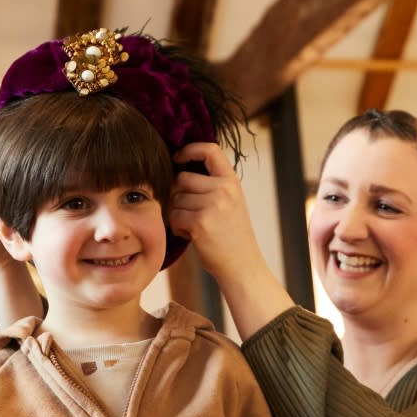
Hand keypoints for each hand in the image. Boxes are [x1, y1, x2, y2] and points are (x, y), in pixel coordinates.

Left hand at [168, 141, 263, 283]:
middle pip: (182, 178)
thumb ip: (211, 185)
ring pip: (175, 199)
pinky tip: (192, 236)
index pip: (210, 150)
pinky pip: (174, 216)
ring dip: (178, 214)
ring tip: (195, 227)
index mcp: (232, 182)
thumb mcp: (230, 202)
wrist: (242, 266)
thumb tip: (178, 169)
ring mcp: (213, 205)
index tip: (177, 158)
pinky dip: (177, 227)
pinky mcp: (200, 222)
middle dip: (178, 195)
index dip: (189, 150)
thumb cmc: (231, 236)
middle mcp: (224, 189)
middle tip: (190, 213)